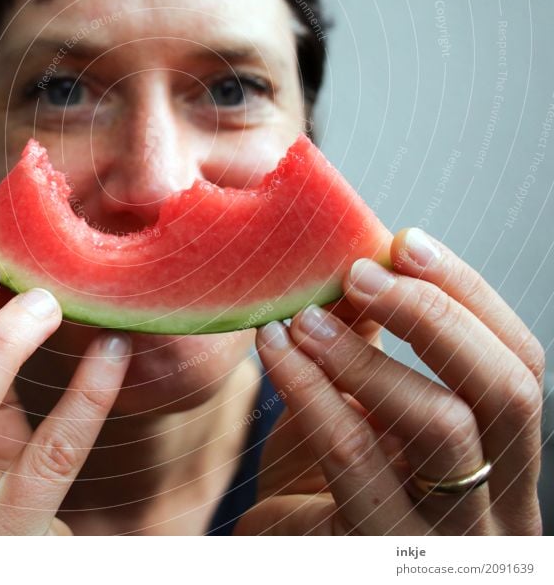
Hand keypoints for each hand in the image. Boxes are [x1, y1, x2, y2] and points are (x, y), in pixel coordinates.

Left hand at [237, 227, 543, 535]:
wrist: (280, 560)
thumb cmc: (321, 480)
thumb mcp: (355, 402)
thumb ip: (368, 341)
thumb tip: (361, 257)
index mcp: (502, 462)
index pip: (520, 364)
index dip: (470, 296)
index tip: (406, 243)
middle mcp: (498, 509)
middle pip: (507, 393)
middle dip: (432, 315)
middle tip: (360, 273)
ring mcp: (446, 542)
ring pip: (442, 427)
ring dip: (366, 354)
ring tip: (304, 317)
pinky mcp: (382, 554)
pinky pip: (355, 457)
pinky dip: (311, 389)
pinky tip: (275, 350)